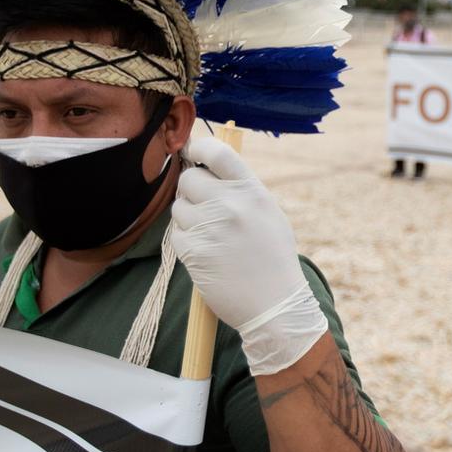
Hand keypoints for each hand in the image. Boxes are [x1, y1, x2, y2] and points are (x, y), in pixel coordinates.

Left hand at [172, 137, 326, 374]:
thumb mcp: (268, 212)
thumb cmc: (272, 257)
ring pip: (179, 208)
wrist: (274, 304)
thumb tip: (206, 166)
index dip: (198, 147)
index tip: (191, 152)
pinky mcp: (194, 251)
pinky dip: (187, 242)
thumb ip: (241, 188)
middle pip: (189, 179)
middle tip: (205, 208)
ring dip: (188, 219)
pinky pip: (176, 234)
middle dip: (191, 191)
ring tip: (212, 236)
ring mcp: (210, 228)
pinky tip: (207, 253)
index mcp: (252, 191)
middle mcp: (231, 204)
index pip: (217, 152)